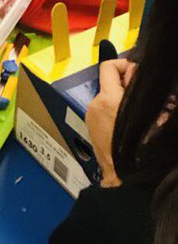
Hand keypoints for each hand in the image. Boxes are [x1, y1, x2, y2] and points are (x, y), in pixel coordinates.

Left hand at [86, 58, 133, 185]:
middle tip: (144, 97)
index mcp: (109, 100)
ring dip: (122, 100)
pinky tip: (129, 125)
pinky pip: (103, 111)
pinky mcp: (91, 127)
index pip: (109, 66)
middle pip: (109, 82)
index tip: (136, 73)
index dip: (125, 65)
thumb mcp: (153, 117)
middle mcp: (95, 105)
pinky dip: (115, 112)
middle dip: (127, 85)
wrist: (125, 177)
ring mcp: (91, 117)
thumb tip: (140, 77)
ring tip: (139, 115)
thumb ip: (144, 92)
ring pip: (107, 97)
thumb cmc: (139, 150)